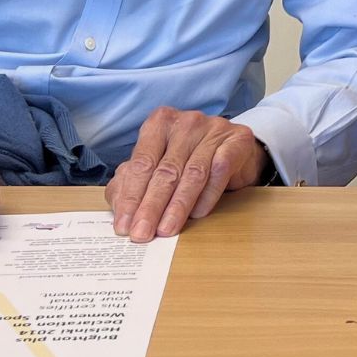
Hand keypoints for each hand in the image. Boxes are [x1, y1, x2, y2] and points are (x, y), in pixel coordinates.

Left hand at [106, 107, 267, 241]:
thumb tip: (119, 208)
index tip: (125, 225)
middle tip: (142, 233)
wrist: (235, 150)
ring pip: (192, 173)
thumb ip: (133, 183)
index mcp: (160, 123)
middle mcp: (186, 122)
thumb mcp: (158, 166)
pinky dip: (208, 195)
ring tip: (166, 230)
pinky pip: (220, 171)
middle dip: (151, 206)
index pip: (142, 163)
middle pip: (165, 170)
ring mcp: (214, 129)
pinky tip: (197, 214)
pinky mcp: (237, 141)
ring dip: (178, 206)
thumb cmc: (190, 159)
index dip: (131, 197)